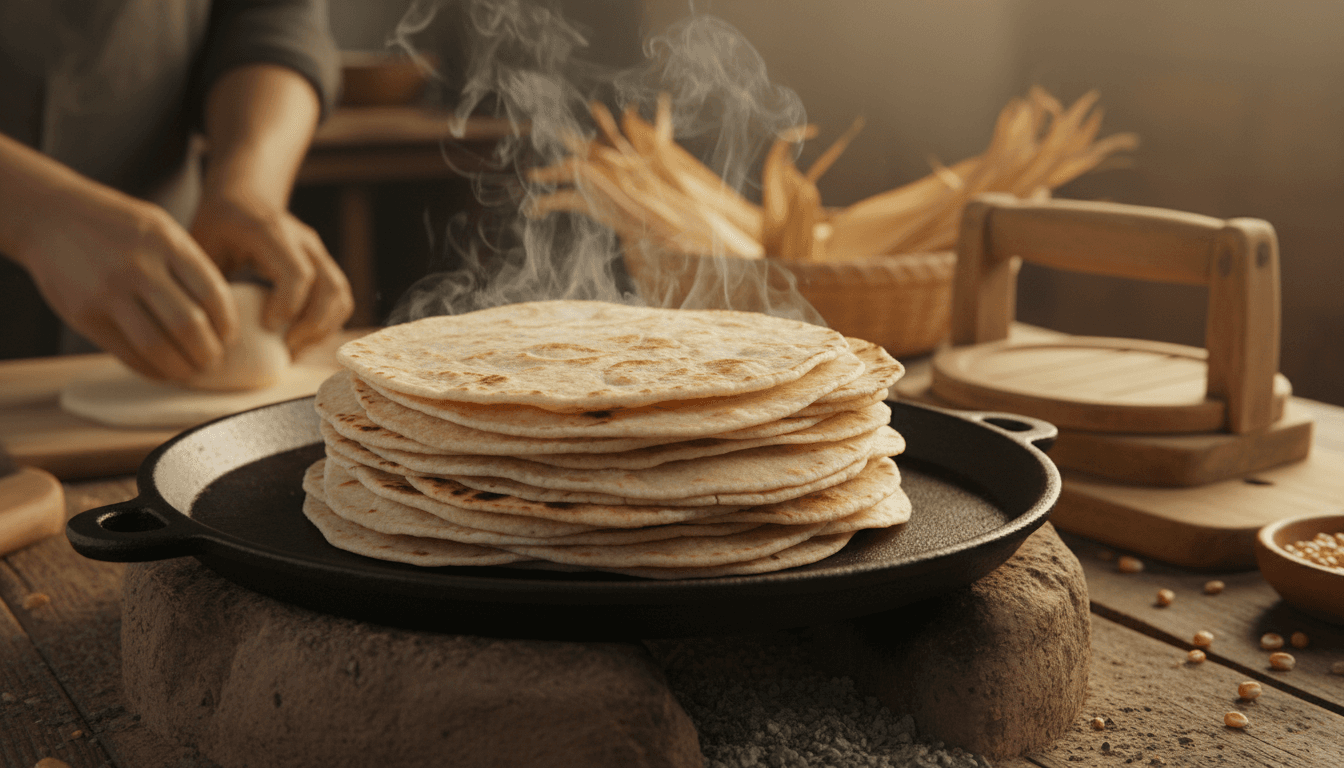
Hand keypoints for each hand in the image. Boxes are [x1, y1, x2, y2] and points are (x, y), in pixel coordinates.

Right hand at [20, 182, 237, 381]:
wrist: (50, 216)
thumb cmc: (116, 225)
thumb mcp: (159, 228)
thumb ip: (189, 265)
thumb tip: (221, 315)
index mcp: (165, 242)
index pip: (212, 294)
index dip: (227, 324)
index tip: (228, 337)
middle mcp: (138, 266)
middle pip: (188, 326)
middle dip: (208, 353)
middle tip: (213, 361)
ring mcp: (108, 291)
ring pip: (157, 346)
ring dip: (181, 368)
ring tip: (190, 371)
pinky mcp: (85, 314)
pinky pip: (126, 353)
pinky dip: (150, 369)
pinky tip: (161, 369)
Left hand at [191, 190, 352, 355]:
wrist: (243, 199)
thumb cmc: (217, 226)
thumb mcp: (201, 246)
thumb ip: (206, 281)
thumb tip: (208, 330)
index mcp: (270, 232)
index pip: (298, 272)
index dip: (288, 305)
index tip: (267, 327)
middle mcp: (303, 240)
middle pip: (330, 286)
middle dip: (312, 325)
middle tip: (286, 349)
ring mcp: (319, 251)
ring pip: (341, 294)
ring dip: (324, 328)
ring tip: (294, 348)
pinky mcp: (325, 264)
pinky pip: (341, 298)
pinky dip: (328, 323)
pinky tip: (301, 338)